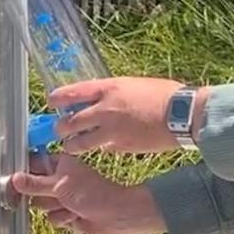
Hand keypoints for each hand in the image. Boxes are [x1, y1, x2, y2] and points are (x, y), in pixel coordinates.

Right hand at [10, 153, 165, 233]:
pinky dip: (63, 219)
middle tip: (54, 197)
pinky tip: (76, 217)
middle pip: (32, 189)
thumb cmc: (94, 194)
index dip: (21, 174)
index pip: (31, 166)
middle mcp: (58, 179)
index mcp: (57, 164)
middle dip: (41, 197)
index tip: (13, 183)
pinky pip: (52, 218)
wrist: (116, 216)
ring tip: (70, 206)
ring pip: (41, 206)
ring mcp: (62, 197)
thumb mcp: (60, 186)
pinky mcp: (66, 212)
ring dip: (54, 209)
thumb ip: (35, 184)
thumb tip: (14, 179)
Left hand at [48, 77, 188, 154]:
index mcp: (108, 88)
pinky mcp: (119, 147)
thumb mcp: (132, 84)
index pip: (72, 92)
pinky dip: (98, 148)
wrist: (182, 115)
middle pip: (69, 122)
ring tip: (70, 145)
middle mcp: (104, 109)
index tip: (51, 101)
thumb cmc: (163, 95)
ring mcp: (110, 130)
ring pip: (79, 143)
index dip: (58, 98)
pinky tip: (100, 146)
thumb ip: (112, 92)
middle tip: (59, 129)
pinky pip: (100, 149)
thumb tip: (97, 98)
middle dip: (60, 128)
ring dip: (71, 145)